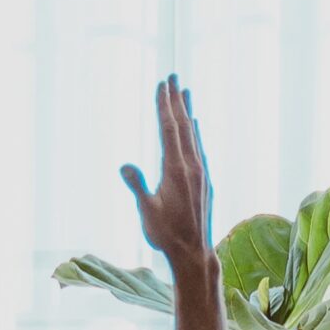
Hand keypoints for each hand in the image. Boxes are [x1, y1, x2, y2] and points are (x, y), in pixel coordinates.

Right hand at [121, 75, 213, 265]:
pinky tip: (195, 127)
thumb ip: (137, 186)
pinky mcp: (205, 183)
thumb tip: (125, 166)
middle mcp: (192, 167)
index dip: (164, 105)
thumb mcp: (147, 211)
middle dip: (176, 99)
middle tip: (174, 76)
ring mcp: (201, 174)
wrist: (194, 254)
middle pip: (184, 126)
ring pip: (194, 135)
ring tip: (186, 92)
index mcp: (176, 170)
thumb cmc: (167, 235)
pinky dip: (195, 132)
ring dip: (188, 112)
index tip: (162, 83)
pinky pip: (199, 149)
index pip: (169, 129)